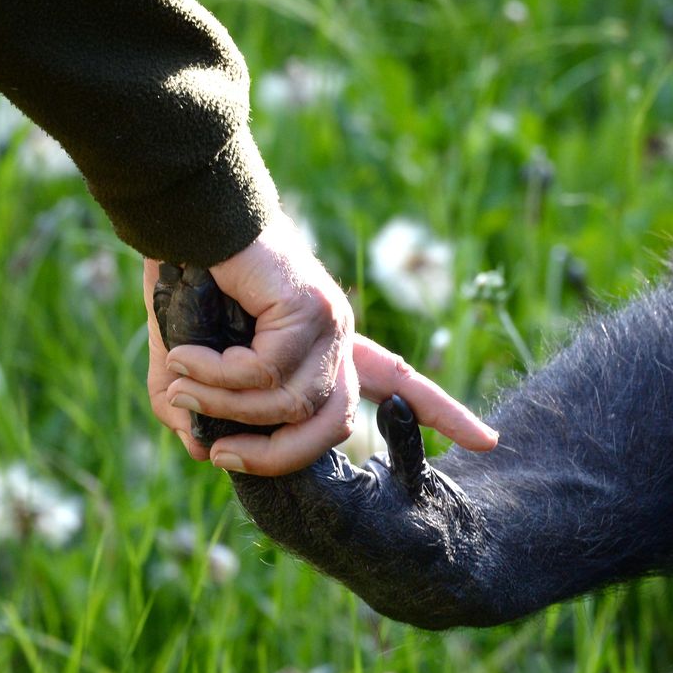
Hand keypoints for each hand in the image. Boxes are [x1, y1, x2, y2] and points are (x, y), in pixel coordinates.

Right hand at [144, 213, 497, 474]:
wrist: (182, 215)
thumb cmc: (185, 276)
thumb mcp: (190, 357)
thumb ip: (196, 405)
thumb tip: (207, 451)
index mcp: (323, 343)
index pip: (396, 380)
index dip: (441, 412)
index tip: (490, 440)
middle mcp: (337, 333)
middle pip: (336, 426)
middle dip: (276, 457)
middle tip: (223, 454)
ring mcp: (329, 320)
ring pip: (292, 405)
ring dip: (224, 406)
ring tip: (183, 380)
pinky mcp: (309, 308)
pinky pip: (266, 375)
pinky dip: (219, 377)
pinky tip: (190, 357)